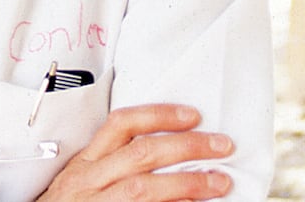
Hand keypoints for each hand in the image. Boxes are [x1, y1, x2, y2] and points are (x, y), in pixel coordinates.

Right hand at [37, 104, 234, 200]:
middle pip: (142, 155)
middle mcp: (89, 182)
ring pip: (144, 189)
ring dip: (188, 183)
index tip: (193, 115)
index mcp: (85, 163)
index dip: (159, 115)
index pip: (121, 125)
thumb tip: (166, 148)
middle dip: (187, 147)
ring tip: (219, 182)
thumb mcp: (82, 179)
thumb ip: (113, 162)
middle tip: (222, 146)